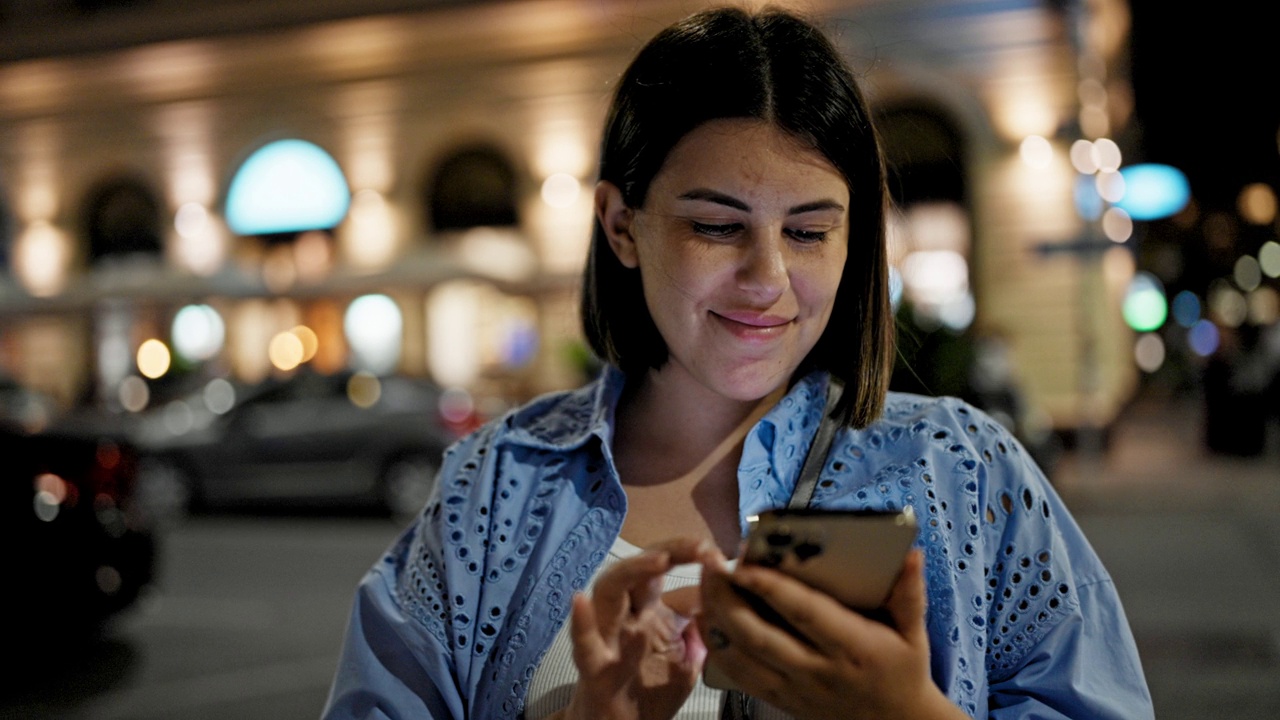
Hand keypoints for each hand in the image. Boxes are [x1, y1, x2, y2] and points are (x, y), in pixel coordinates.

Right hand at [557, 537, 713, 719]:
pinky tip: (580, 601)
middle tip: (699, 547)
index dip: (688, 554)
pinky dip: (581, 624)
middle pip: (638, 570)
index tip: (718, 551)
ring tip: (658, 561)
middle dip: (666, 551)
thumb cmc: (651, 692)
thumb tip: (726, 592)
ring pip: (608, 592)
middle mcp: (626, 617)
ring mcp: (608, 639)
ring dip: (631, 572)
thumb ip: (704, 625)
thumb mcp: (688, 656)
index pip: (665, 569)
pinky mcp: (595, 671)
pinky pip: (584, 647)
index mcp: (649, 611)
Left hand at [698, 549, 966, 719]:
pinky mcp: (782, 701)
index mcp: (853, 648)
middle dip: (729, 599)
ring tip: (704, 585)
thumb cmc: (903, 671)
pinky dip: (717, 649)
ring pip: (744, 657)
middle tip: (710, 565)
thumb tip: (911, 554)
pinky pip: (741, 677)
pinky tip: (705, 620)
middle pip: (761, 636)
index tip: (744, 563)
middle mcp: (819, 671)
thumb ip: (909, 593)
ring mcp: (797, 689)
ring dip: (717, 620)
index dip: (771, 588)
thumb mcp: (914, 633)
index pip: (805, 614)